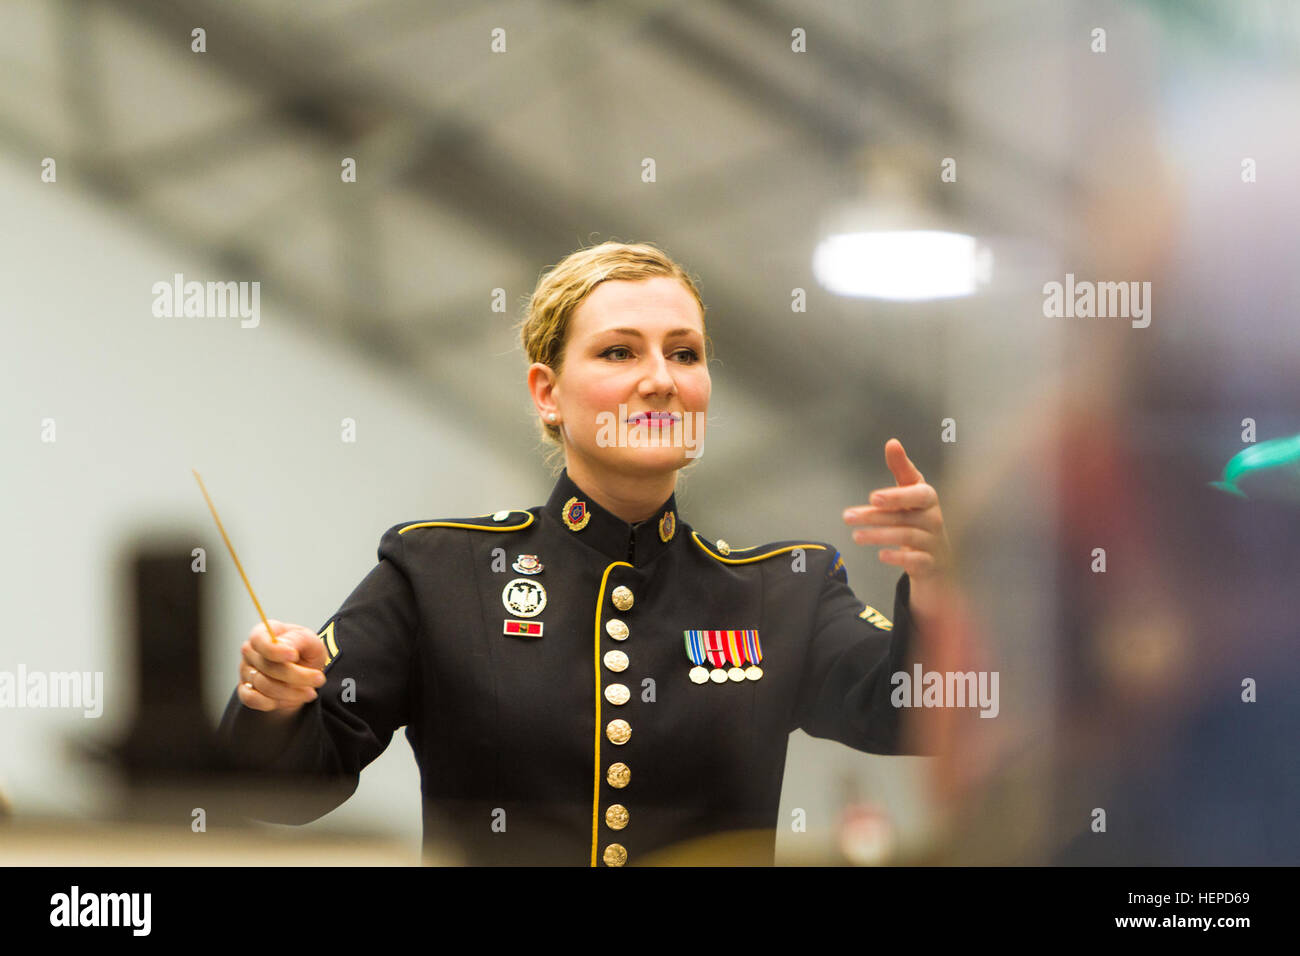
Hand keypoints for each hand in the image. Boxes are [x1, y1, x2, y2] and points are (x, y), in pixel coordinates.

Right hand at [236, 619, 327, 716]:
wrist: (303, 676)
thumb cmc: (305, 654)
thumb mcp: (311, 642)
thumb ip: (298, 640)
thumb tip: (284, 645)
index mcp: (264, 632)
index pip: (259, 639)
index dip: (275, 650)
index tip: (294, 656)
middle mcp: (251, 651)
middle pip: (267, 666)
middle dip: (297, 676)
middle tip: (319, 679)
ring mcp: (245, 671)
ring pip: (264, 685)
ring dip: (291, 692)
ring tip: (310, 692)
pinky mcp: (245, 690)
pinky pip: (252, 700)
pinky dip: (274, 702)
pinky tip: (290, 700)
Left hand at [841, 438, 952, 582]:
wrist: (939, 554)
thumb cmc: (920, 516)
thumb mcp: (912, 491)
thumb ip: (902, 468)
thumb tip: (892, 442)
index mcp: (928, 499)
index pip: (918, 494)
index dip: (897, 496)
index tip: (872, 497)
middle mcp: (934, 519)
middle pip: (904, 516)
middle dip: (875, 516)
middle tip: (848, 516)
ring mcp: (933, 542)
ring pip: (907, 537)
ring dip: (879, 536)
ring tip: (856, 536)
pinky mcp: (929, 563)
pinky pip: (916, 561)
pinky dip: (899, 557)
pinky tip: (881, 555)